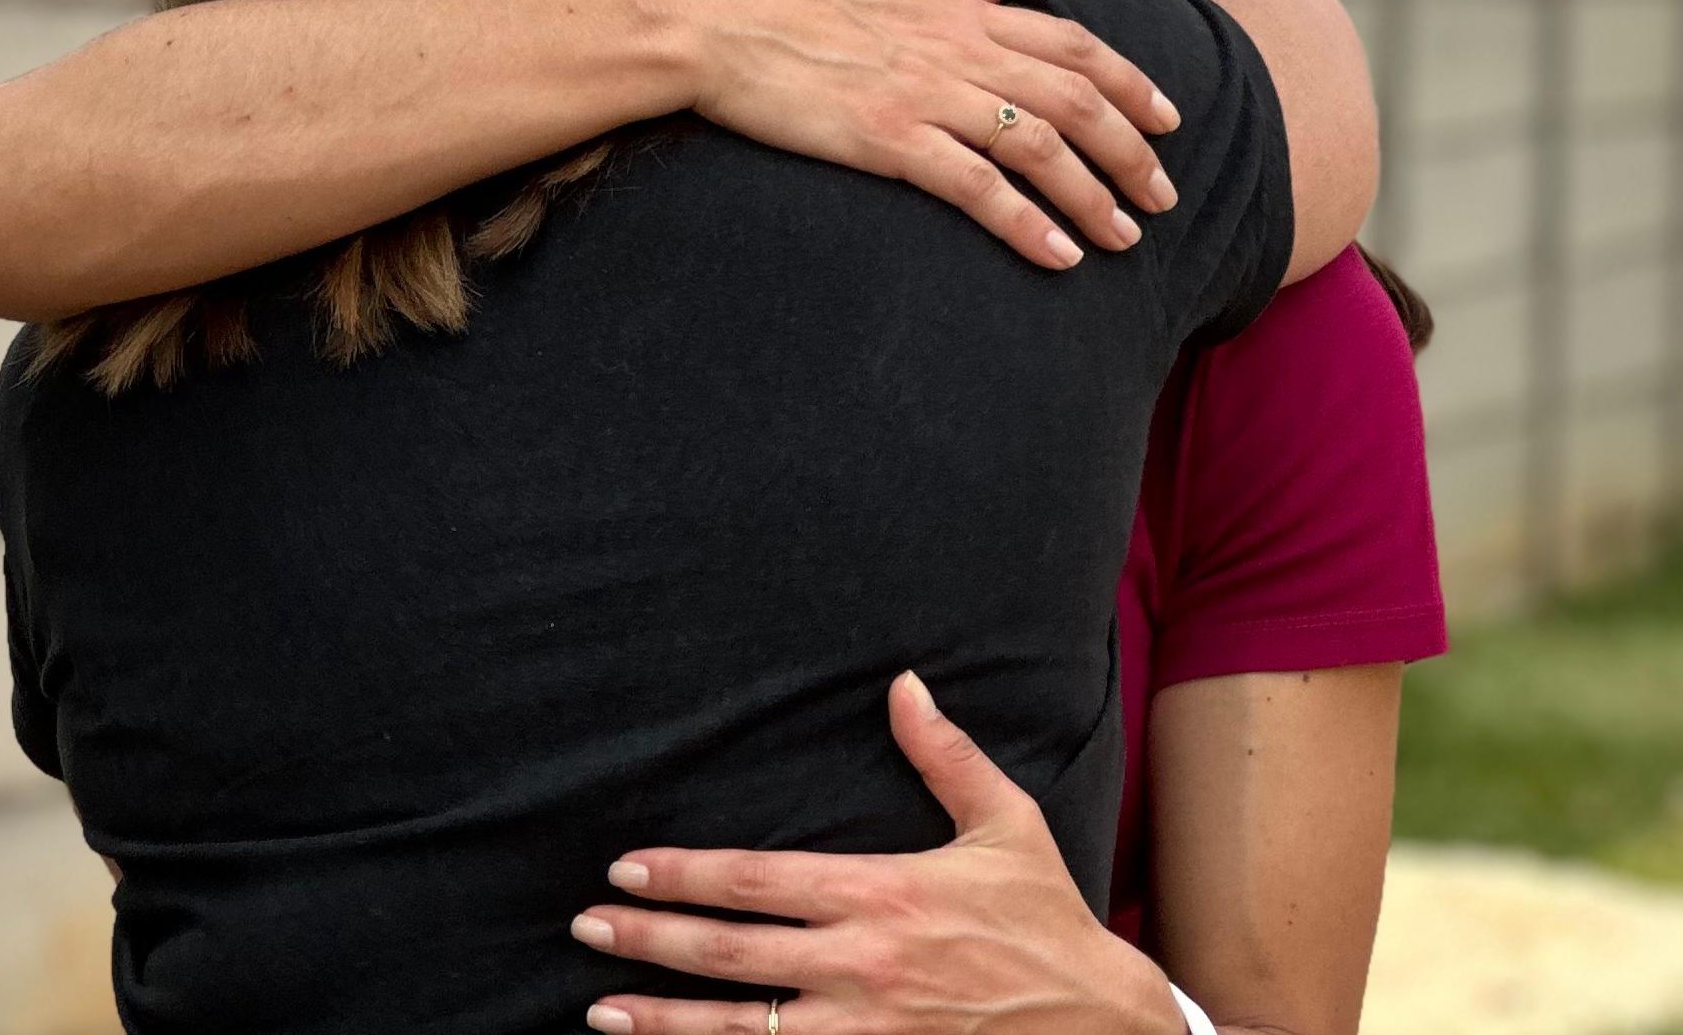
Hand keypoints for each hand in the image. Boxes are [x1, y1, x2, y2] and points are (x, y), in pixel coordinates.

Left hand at [572, 672, 1186, 1034]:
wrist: (1096, 1020)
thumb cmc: (1045, 917)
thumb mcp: (1006, 823)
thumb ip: (945, 755)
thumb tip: (903, 683)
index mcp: (885, 894)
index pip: (758, 882)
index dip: (685, 875)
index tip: (628, 869)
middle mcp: (863, 964)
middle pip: (731, 954)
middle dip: (649, 941)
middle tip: (586, 929)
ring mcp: (866, 1030)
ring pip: (742, 1029)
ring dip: (664, 1020)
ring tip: (601, 1010)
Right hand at [645, 0, 1181, 269]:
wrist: (706, 14)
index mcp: (955, 7)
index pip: (1071, 42)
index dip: (1131, 81)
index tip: (1168, 116)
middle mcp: (955, 46)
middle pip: (1076, 99)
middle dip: (1132, 151)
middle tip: (1166, 195)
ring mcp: (925, 92)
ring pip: (1041, 145)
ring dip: (1093, 196)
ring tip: (1125, 238)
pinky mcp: (888, 138)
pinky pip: (978, 188)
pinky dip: (1027, 224)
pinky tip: (1058, 257)